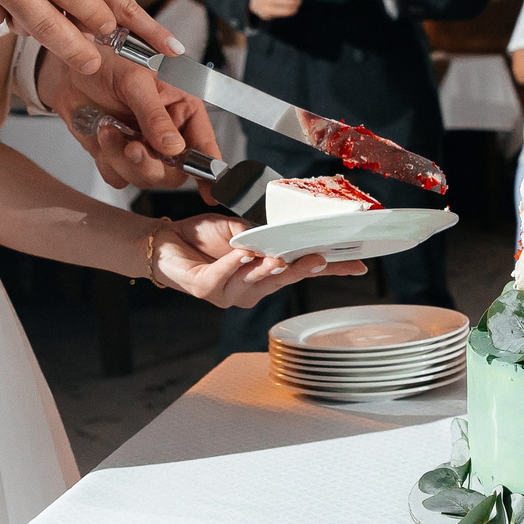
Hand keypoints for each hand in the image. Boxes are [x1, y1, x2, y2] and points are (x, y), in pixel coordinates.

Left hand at [39, 53, 218, 188]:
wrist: (71, 68)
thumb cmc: (109, 60)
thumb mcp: (135, 79)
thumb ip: (154, 115)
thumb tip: (173, 148)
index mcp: (183, 109)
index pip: (204, 146)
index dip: (210, 171)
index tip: (211, 192)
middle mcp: (167, 132)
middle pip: (173, 172)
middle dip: (150, 165)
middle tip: (133, 148)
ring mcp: (143, 146)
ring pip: (145, 177)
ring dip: (123, 159)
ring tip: (109, 130)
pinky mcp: (118, 155)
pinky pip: (119, 177)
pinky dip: (108, 161)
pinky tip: (102, 134)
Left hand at [154, 216, 365, 307]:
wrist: (165, 241)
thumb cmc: (204, 238)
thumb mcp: (243, 230)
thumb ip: (265, 236)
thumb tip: (294, 229)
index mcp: (265, 275)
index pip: (303, 272)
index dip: (331, 270)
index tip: (358, 265)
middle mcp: (250, 290)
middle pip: (282, 281)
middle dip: (300, 270)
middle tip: (318, 258)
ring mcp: (228, 293)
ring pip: (253, 282)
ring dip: (266, 270)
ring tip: (277, 257)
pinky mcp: (205, 289)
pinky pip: (221, 277)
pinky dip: (231, 265)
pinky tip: (239, 254)